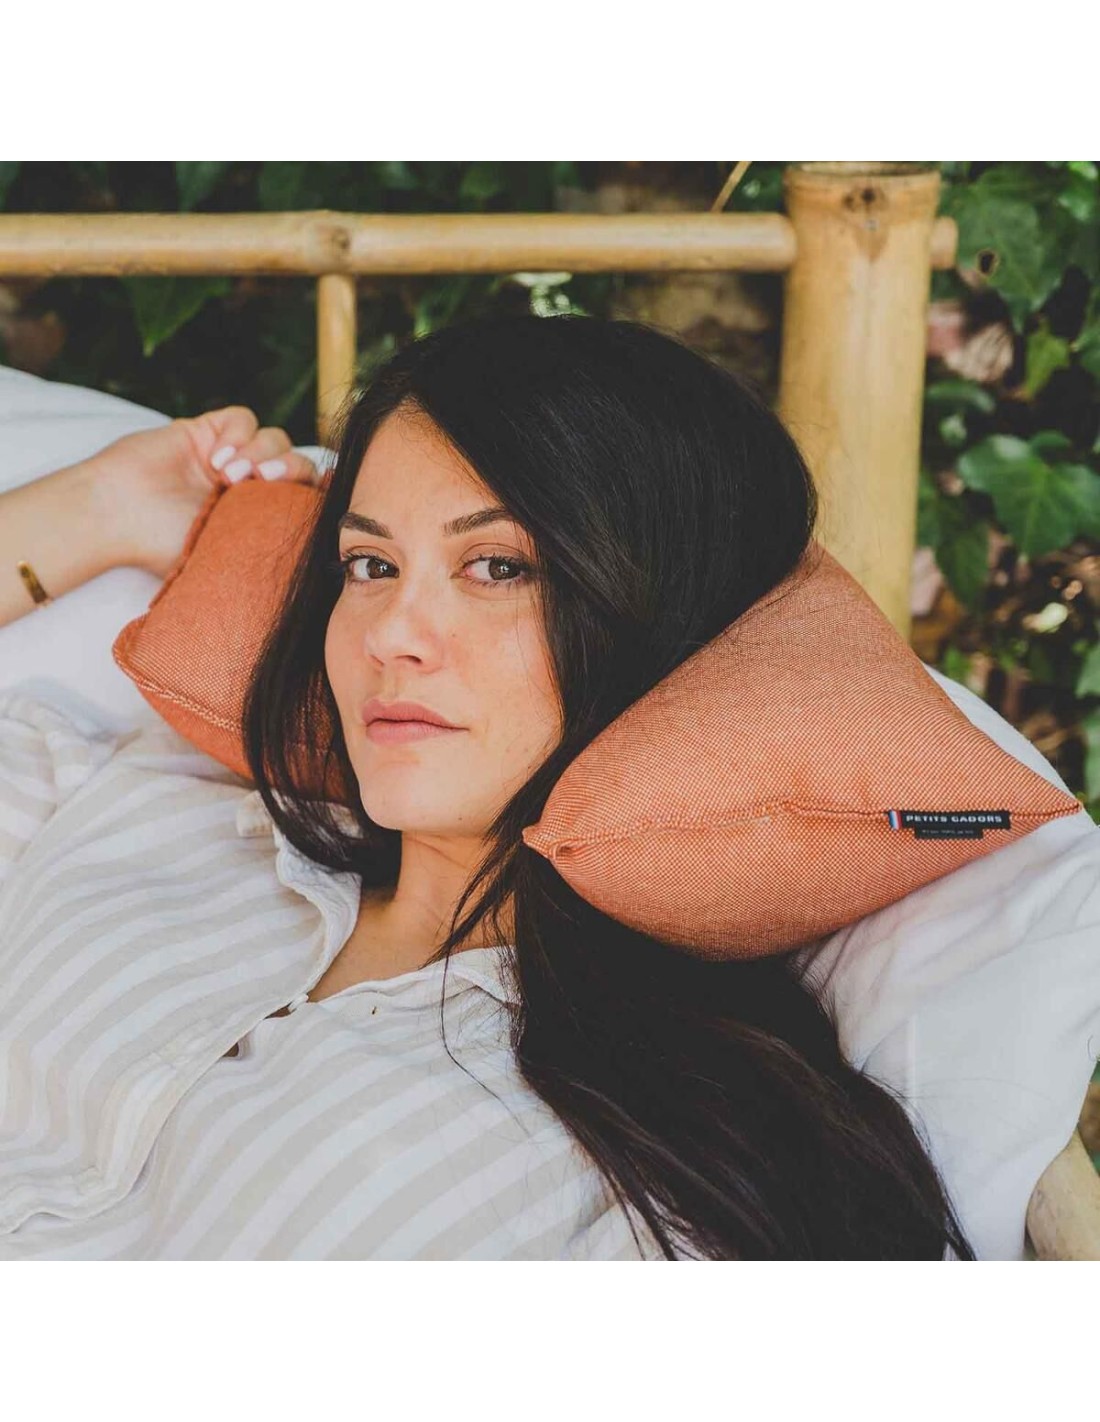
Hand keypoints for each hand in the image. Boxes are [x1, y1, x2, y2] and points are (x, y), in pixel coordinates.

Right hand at [88, 406, 322, 579]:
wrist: (116, 515)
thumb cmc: (160, 545)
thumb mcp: (221, 556)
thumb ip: (260, 552)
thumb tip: (305, 577)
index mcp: (256, 516)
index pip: (303, 497)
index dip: (319, 493)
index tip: (323, 500)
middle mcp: (247, 485)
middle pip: (296, 464)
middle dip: (290, 469)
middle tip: (264, 482)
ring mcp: (228, 455)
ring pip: (274, 438)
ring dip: (261, 452)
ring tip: (230, 476)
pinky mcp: (207, 430)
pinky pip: (243, 418)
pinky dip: (239, 434)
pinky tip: (218, 458)